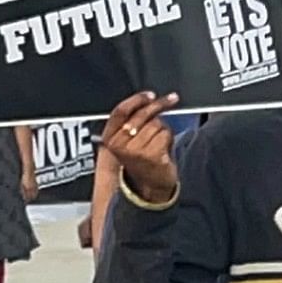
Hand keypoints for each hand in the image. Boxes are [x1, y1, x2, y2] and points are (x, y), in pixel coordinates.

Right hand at [98, 92, 181, 206]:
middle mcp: (119, 145)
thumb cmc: (141, 161)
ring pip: (156, 124)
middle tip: (172, 99)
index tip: (151, 95)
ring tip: (158, 143)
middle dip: (159, 106)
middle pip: (142, 114)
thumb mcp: (128, 141)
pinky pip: (165, 134)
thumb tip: (150, 100)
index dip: (137, 99)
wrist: (149, 187)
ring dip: (163, 129)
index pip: (120, 111)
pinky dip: (169, 139)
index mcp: (109, 138)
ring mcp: (134, 151)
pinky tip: (164, 149)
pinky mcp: (150, 156)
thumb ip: (132, 121)